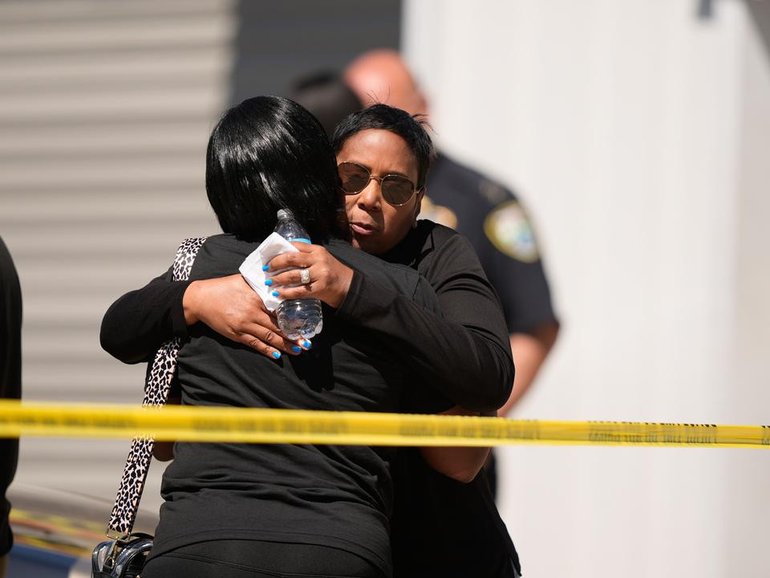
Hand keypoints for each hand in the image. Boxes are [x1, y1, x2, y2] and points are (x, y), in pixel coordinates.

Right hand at [183, 274, 306, 358]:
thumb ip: (260, 285)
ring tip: (298, 350)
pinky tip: (277, 355)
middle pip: (277, 326)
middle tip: (307, 343)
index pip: (279, 310)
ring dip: (284, 345)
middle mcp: (252, 312)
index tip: (306, 323)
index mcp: (256, 298)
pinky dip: (266, 350)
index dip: (293, 318)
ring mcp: (244, 325)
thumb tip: (277, 284)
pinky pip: (254, 344)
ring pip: (268, 337)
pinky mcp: (236, 334)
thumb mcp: (244, 281)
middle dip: (293, 336)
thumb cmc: (223, 287)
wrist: (201, 299)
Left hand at [266, 243, 353, 308]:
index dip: (279, 251)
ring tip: (270, 282)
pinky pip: (299, 291)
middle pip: (291, 258)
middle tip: (267, 269)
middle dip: (276, 264)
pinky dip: (287, 293)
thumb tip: (281, 258)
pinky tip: (279, 293)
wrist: (349, 287)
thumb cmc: (331, 273)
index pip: (295, 246)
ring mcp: (320, 274)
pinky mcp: (320, 288)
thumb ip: (305, 257)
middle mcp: (318, 260)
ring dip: (278, 279)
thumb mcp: (320, 260)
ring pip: (293, 275)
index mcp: (317, 250)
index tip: (269, 257)